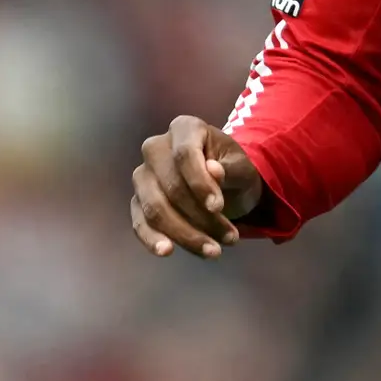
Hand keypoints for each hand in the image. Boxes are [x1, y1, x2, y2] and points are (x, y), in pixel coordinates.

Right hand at [129, 116, 265, 258]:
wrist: (224, 185)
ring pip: (156, 209)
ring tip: (214, 251)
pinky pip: (140, 223)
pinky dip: (153, 240)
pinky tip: (167, 251)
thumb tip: (213, 171)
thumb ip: (230, 169)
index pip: (185, 154)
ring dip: (185, 234)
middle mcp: (155, 148)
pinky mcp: (138, 203)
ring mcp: (143, 176)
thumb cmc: (232, 170)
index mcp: (184, 128)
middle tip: (230, 238)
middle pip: (171, 187)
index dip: (200, 183)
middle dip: (201, 218)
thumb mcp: (242, 168)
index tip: (218, 207)